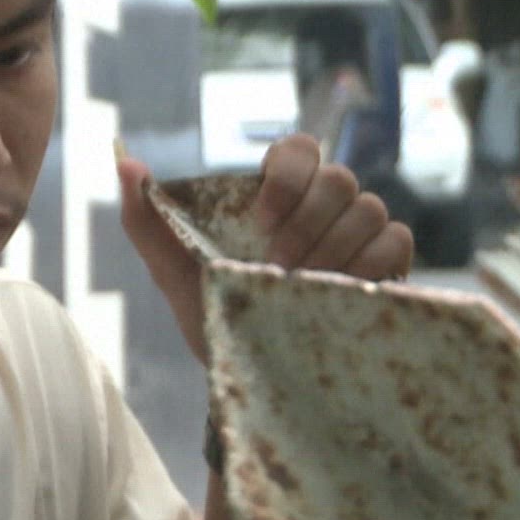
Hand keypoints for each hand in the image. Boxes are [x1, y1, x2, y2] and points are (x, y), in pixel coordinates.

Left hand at [116, 134, 414, 363]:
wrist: (244, 372)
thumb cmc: (212, 311)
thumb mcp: (171, 269)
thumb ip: (145, 217)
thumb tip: (124, 162)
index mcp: (275, 194)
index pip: (299, 148)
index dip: (287, 173)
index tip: (261, 217)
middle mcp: (320, 206)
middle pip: (338, 178)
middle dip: (307, 220)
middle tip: (277, 263)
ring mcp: (357, 233)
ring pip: (368, 206)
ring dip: (333, 245)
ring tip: (300, 283)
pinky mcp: (386, 265)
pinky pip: (395, 240)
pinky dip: (369, 262)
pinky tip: (337, 289)